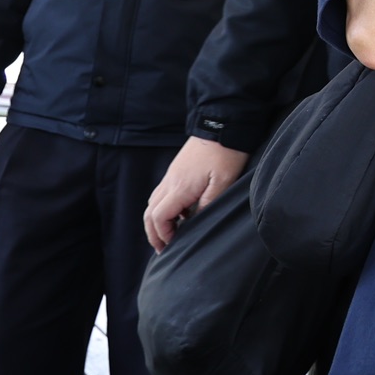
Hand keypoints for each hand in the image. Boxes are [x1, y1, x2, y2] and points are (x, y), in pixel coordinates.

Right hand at [144, 137, 249, 251]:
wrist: (222, 126)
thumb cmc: (225, 153)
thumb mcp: (223, 182)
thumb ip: (208, 204)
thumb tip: (195, 223)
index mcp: (179, 188)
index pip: (159, 218)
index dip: (163, 235)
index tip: (173, 245)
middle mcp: (170, 182)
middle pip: (149, 214)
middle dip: (154, 233)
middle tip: (163, 248)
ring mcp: (171, 176)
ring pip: (153, 203)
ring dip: (157, 221)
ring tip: (170, 235)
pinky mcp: (176, 171)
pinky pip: (162, 194)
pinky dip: (164, 208)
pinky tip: (181, 214)